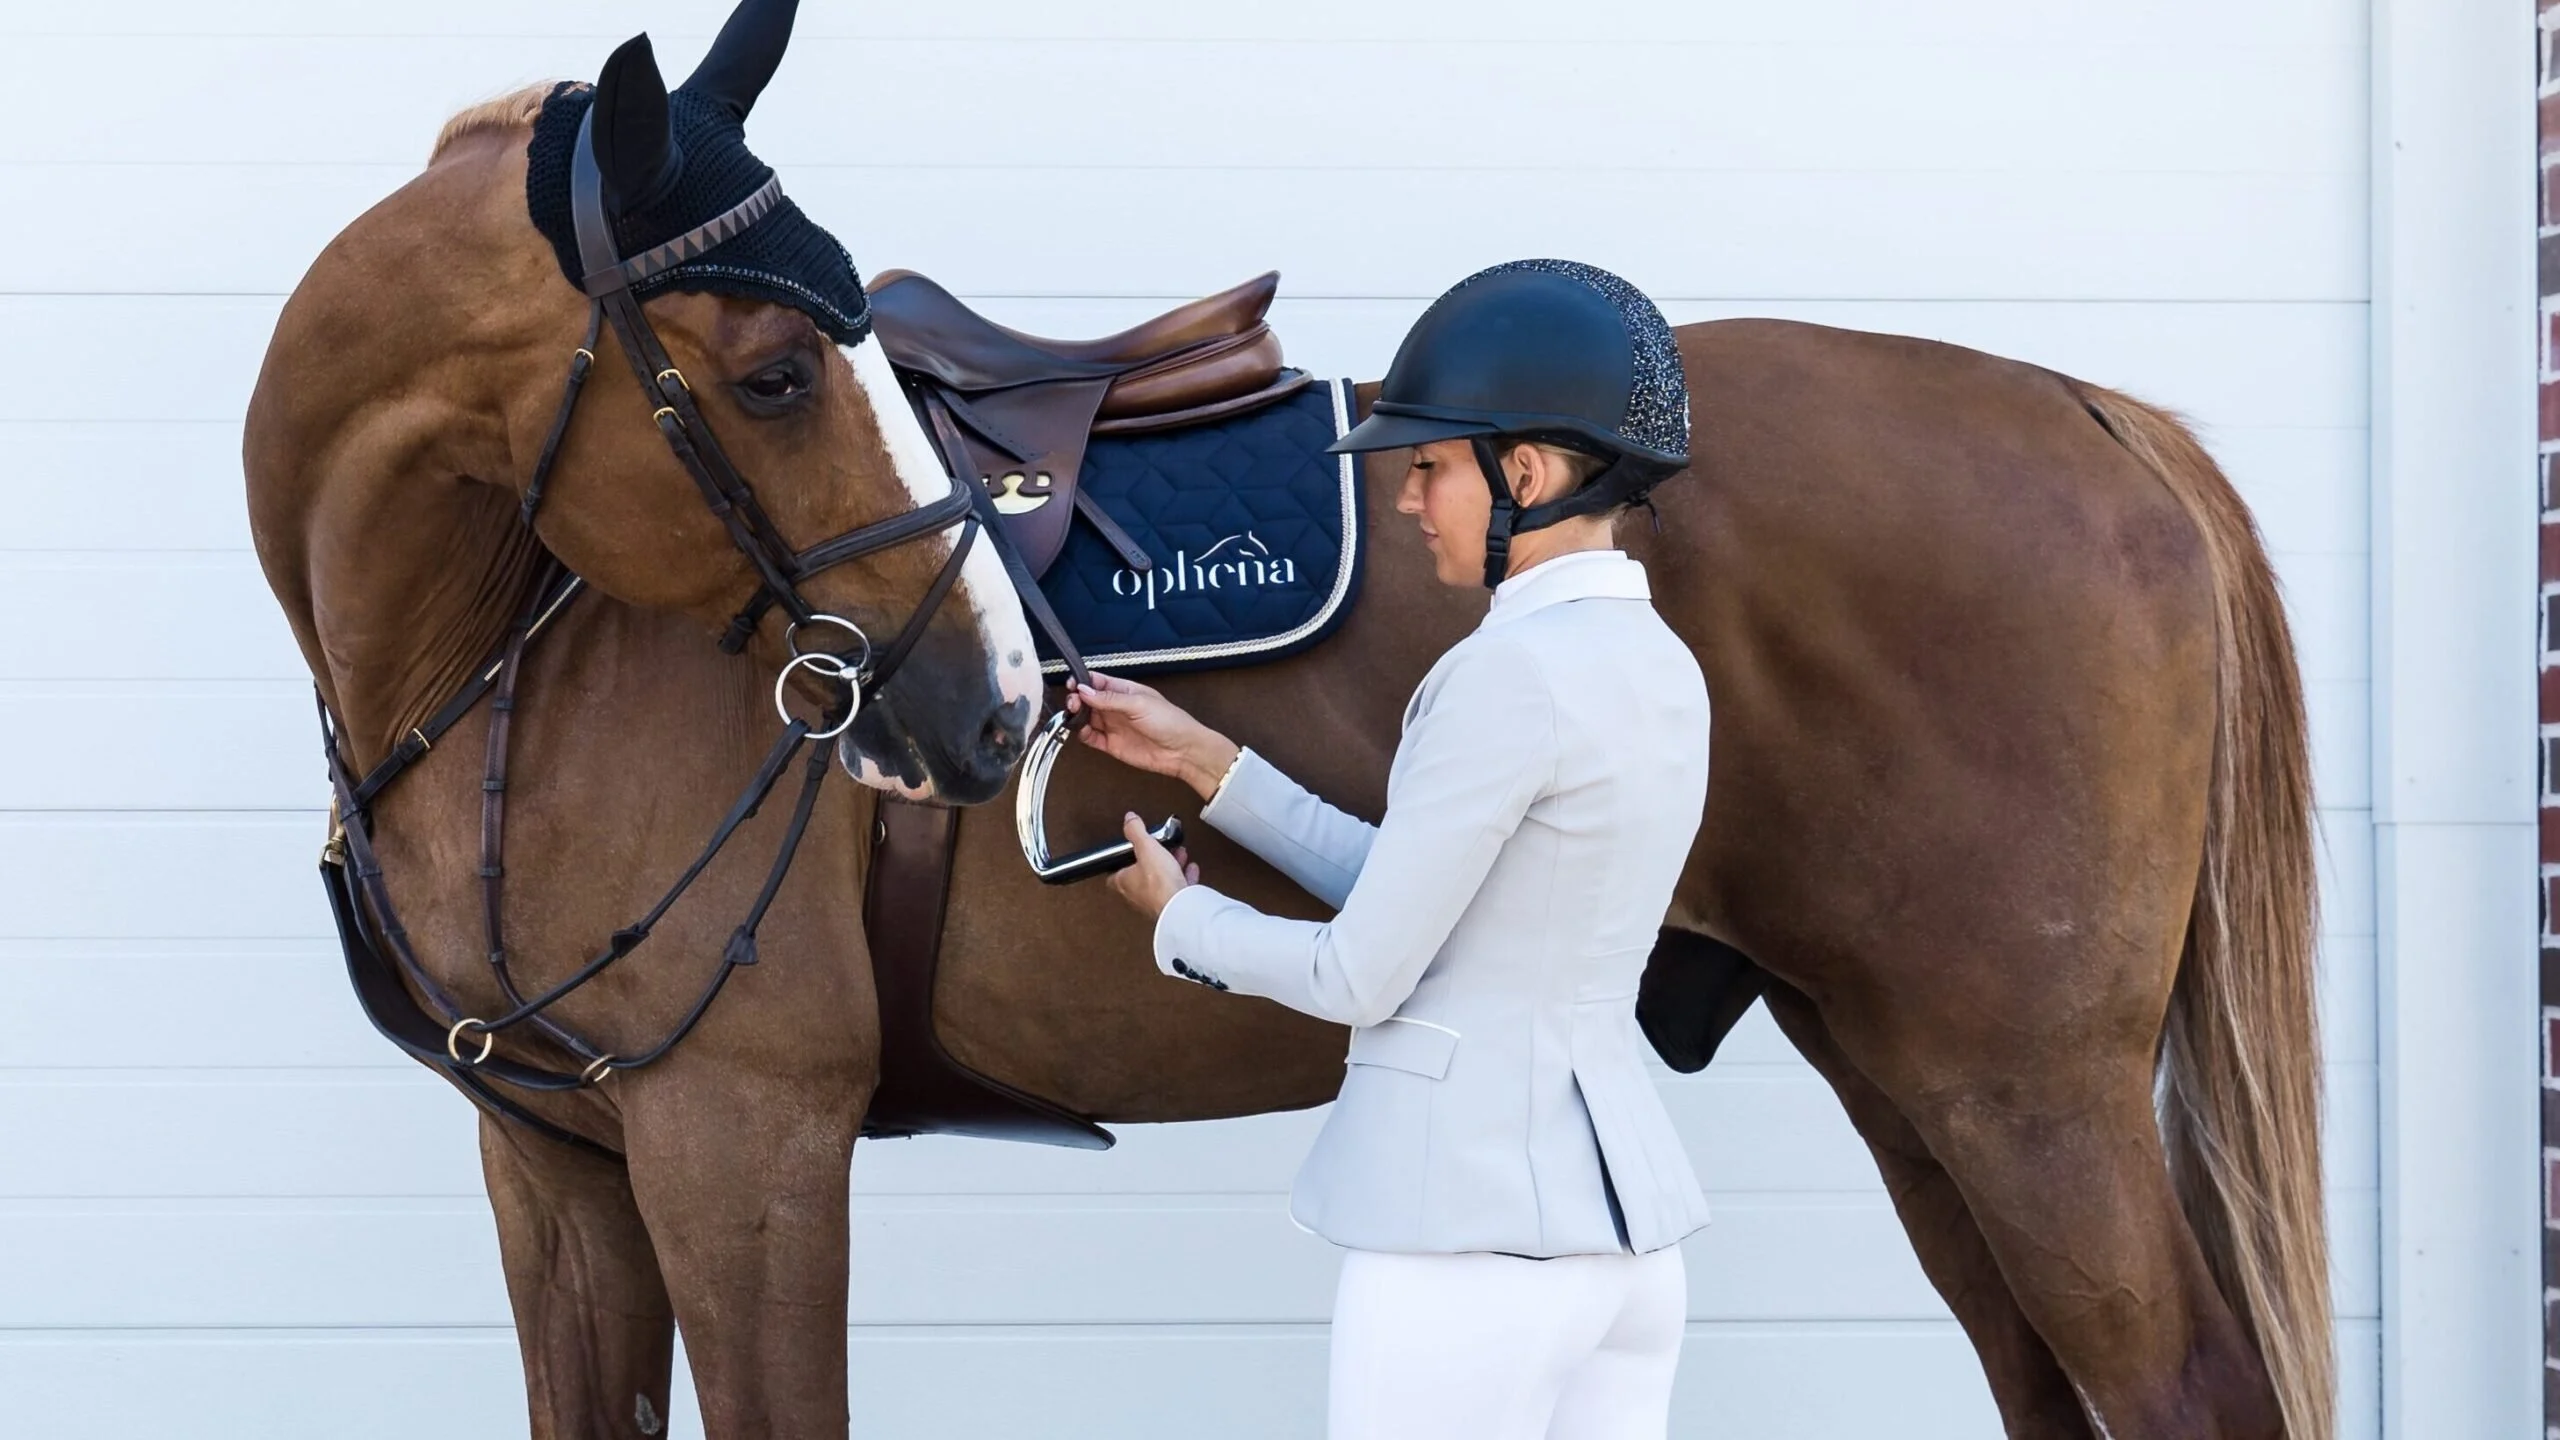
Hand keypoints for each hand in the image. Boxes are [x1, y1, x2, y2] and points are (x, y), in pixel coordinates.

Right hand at [1066, 672, 1241, 800]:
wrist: (1182, 751)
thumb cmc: (1169, 721)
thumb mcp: (1138, 703)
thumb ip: (1109, 698)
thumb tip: (1084, 690)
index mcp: (1124, 690)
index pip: (1096, 681)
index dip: (1082, 682)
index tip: (1073, 685)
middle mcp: (1115, 707)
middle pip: (1087, 699)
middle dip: (1076, 698)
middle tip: (1073, 702)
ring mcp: (1113, 725)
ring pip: (1086, 718)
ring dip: (1076, 716)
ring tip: (1074, 715)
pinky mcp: (1111, 744)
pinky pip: (1091, 738)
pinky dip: (1082, 734)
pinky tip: (1081, 730)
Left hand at [1106, 813, 1199, 919]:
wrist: (1179, 906)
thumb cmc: (1158, 883)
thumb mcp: (1146, 848)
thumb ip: (1137, 832)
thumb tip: (1129, 819)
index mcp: (1124, 882)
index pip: (1114, 873)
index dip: (1120, 863)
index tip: (1126, 853)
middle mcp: (1137, 895)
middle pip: (1141, 875)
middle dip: (1152, 861)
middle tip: (1158, 850)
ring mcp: (1155, 901)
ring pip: (1160, 882)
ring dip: (1169, 867)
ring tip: (1178, 855)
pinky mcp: (1172, 906)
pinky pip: (1177, 889)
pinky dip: (1184, 877)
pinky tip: (1190, 869)